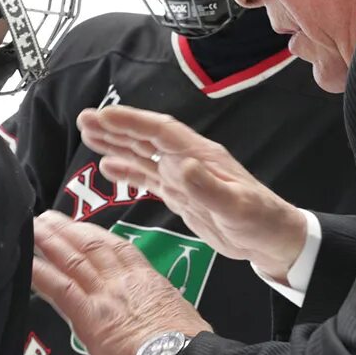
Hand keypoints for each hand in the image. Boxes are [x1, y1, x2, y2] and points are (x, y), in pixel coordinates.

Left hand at [30, 214, 210, 354]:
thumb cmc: (191, 350)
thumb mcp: (183, 319)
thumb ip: (164, 314)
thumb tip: (161, 324)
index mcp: (150, 282)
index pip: (120, 250)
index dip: (98, 236)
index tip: (83, 228)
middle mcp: (125, 282)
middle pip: (92, 247)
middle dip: (69, 230)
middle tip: (49, 218)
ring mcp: (105, 296)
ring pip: (74, 260)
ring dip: (51, 241)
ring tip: (34, 228)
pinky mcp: (88, 316)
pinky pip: (59, 287)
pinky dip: (40, 271)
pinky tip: (26, 260)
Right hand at [76, 105, 311, 281]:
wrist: (272, 238)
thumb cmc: (259, 220)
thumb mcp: (236, 207)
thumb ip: (207, 188)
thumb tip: (178, 166)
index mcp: (201, 156)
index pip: (160, 132)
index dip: (132, 123)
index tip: (103, 116)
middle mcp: (188, 161)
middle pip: (146, 138)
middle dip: (116, 127)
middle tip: (83, 119)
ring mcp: (183, 177)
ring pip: (143, 155)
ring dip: (116, 143)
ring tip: (87, 134)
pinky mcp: (181, 195)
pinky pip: (148, 178)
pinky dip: (127, 170)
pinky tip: (107, 166)